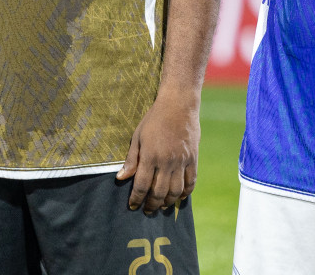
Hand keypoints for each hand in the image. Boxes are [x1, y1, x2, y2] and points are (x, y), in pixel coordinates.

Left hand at [118, 89, 198, 214]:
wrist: (179, 104)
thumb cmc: (154, 119)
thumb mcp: (137, 136)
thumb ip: (131, 159)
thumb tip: (121, 178)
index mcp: (150, 156)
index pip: (141, 186)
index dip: (136, 199)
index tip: (133, 206)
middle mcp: (166, 161)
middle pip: (159, 192)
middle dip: (152, 205)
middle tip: (148, 210)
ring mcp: (181, 161)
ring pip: (176, 191)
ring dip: (168, 202)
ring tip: (162, 206)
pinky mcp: (193, 158)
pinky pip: (191, 181)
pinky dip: (186, 192)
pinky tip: (180, 197)